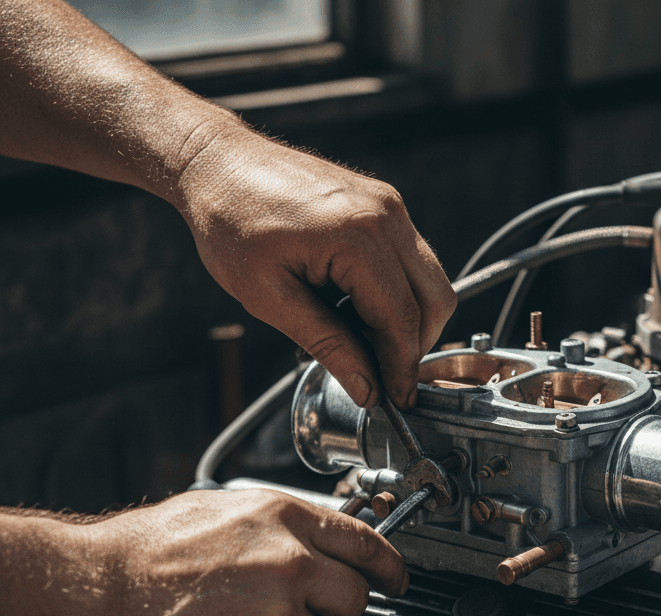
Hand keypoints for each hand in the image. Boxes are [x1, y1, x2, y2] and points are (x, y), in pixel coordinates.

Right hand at [85, 489, 407, 615]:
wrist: (101, 592)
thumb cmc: (151, 548)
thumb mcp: (229, 509)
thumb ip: (285, 527)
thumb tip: (321, 541)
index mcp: (287, 521)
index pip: (367, 545)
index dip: (391, 567)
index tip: (398, 580)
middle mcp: (293, 566)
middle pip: (354, 600)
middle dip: (335, 606)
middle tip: (299, 606)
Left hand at [175, 126, 455, 409]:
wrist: (216, 162)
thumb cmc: (229, 222)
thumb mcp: (269, 297)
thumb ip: (327, 344)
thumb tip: (367, 389)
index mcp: (357, 236)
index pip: (402, 318)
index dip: (402, 367)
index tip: (396, 400)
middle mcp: (385, 215)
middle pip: (435, 300)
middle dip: (415, 346)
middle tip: (383, 376)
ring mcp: (389, 205)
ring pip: (430, 281)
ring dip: (408, 321)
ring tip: (363, 342)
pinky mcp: (384, 204)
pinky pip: (411, 261)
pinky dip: (397, 294)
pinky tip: (358, 309)